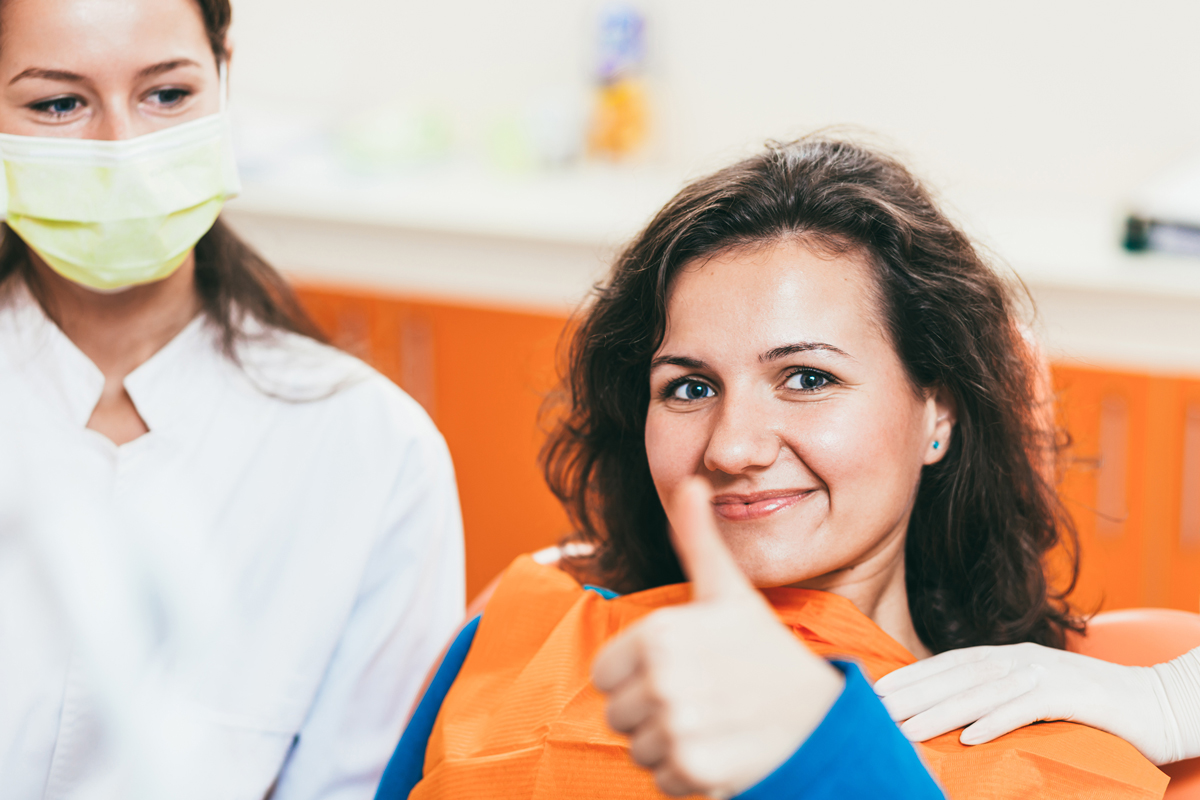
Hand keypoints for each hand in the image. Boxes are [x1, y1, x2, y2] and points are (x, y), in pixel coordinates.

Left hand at [591, 477, 844, 797]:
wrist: (819, 717)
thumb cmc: (765, 651)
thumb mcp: (728, 590)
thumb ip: (697, 539)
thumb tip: (690, 482)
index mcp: (657, 633)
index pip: (604, 674)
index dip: (636, 675)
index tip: (680, 670)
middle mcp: (660, 679)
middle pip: (618, 714)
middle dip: (651, 712)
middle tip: (700, 698)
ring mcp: (675, 726)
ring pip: (636, 749)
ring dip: (668, 744)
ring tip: (712, 723)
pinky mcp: (691, 770)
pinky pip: (659, 780)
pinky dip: (686, 775)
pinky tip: (721, 751)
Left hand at [872, 642, 1171, 763]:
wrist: (1162, 702)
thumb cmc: (1095, 706)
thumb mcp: (1039, 694)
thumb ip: (1001, 695)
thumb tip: (956, 713)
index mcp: (1010, 656)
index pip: (949, 664)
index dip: (912, 676)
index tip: (877, 691)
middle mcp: (1022, 659)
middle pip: (956, 677)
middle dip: (913, 694)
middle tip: (876, 711)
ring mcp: (1047, 674)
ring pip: (982, 692)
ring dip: (941, 712)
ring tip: (906, 729)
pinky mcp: (1074, 697)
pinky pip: (1028, 709)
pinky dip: (997, 722)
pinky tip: (969, 739)